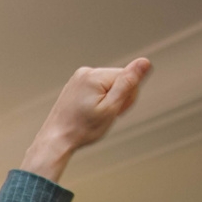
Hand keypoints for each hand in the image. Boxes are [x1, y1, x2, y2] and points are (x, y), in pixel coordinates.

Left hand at [19, 57, 151, 180]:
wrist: (56, 139)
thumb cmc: (82, 128)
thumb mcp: (111, 108)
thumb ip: (128, 83)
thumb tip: (145, 62)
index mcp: (94, 75)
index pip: (129, 77)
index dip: (127, 97)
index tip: (115, 111)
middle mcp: (85, 71)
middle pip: (119, 79)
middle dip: (118, 98)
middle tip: (104, 115)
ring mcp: (78, 78)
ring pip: (109, 85)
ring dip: (108, 100)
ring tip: (94, 115)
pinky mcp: (75, 85)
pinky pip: (97, 88)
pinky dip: (98, 100)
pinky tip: (89, 112)